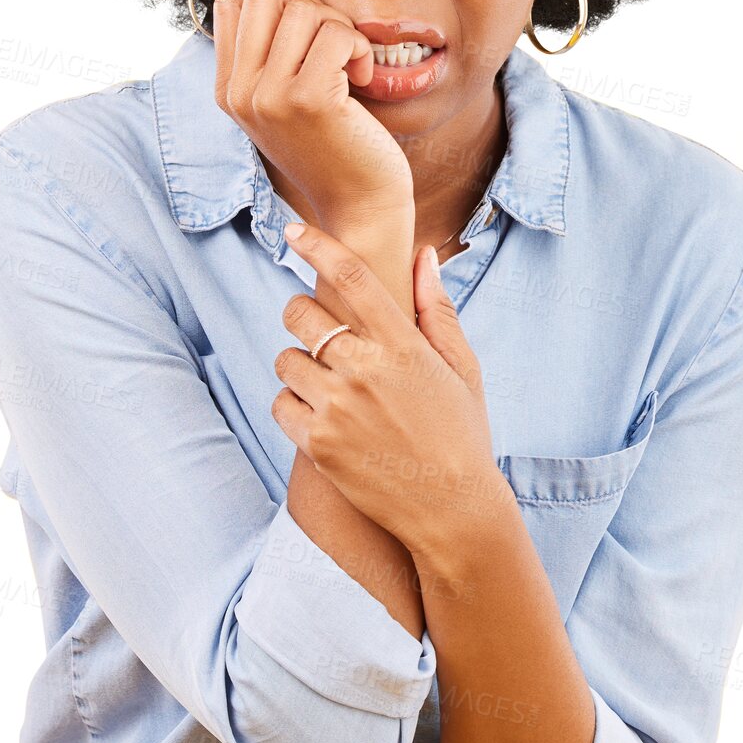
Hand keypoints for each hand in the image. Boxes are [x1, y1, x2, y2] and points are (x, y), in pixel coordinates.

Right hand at [212, 0, 412, 223]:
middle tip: (330, 44)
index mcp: (227, 90)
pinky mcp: (309, 100)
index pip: (230, 3)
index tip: (305, 42)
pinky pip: (337, 34)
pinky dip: (360, 47)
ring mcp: (270, 96)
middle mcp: (240, 92)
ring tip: (348, 64)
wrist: (359, 206)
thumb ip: (266, 55)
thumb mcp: (280, 102)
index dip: (278, 7)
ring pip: (302, 7)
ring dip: (339, 27)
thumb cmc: (331, 145)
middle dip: (308, 6)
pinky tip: (361, 79)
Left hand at [270, 218, 513, 562]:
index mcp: (403, 345)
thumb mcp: (460, 367)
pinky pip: (280, 404)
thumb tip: (425, 254)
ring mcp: (338, 408)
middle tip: (319, 334)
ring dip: (299, 365)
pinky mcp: (318, 445)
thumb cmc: (461, 433)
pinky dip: (292, 404)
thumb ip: (436, 308)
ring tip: (330, 386)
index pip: (351, 278)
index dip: (317, 247)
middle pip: (300, 314)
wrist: (453, 512)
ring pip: (286, 360)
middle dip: (302, 315)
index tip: (292, 230)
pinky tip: (321, 416)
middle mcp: (366, 370)